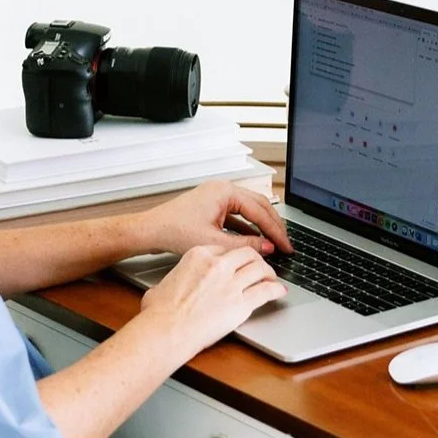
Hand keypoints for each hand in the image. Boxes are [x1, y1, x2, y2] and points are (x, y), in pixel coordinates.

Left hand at [137, 181, 292, 257]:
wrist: (151, 231)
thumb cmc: (174, 231)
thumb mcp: (215, 242)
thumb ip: (245, 244)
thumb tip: (268, 247)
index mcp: (225, 191)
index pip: (261, 210)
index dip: (276, 231)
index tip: (287, 245)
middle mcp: (223, 189)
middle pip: (259, 206)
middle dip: (274, 226)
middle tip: (286, 244)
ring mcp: (218, 197)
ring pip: (250, 211)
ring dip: (262, 227)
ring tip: (275, 243)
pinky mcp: (213, 206)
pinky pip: (238, 215)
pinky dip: (248, 228)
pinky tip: (255, 241)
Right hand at [139, 245, 286, 355]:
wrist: (166, 330)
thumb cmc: (160, 312)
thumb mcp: (163, 284)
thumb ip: (177, 280)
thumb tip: (171, 288)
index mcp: (198, 255)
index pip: (226, 248)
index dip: (237, 256)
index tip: (239, 262)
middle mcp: (218, 266)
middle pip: (247, 254)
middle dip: (257, 260)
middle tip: (260, 267)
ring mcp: (231, 284)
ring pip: (261, 269)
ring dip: (270, 273)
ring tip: (272, 278)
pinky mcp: (241, 304)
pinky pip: (266, 291)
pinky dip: (276, 290)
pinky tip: (279, 292)